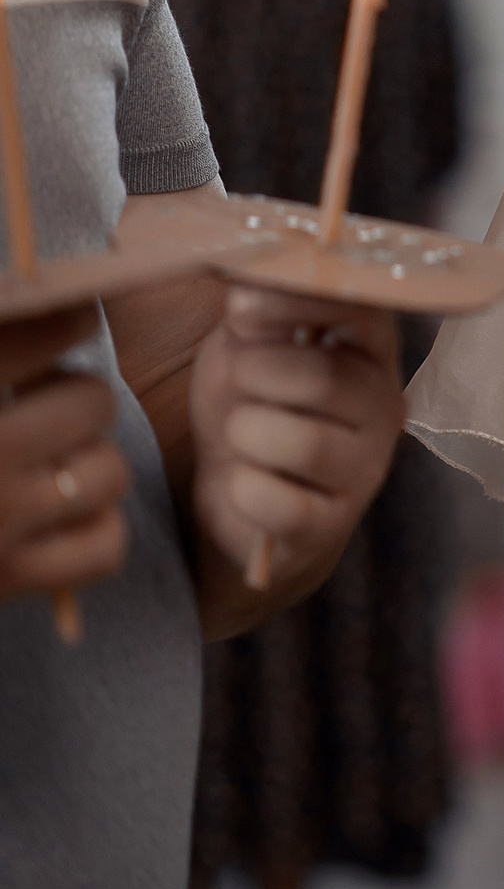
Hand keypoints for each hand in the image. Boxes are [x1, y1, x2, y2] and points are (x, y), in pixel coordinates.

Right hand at [0, 305, 132, 609]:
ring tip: (42, 465)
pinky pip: (105, 543)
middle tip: (38, 406)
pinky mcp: (11, 579)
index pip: (44, 332)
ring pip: (108, 471)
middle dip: (74, 399)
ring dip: (87, 464)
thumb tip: (55, 308)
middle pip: (92, 401)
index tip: (70, 320)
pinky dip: (92, 528)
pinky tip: (53, 518)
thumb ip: (3, 344)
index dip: (69, 320)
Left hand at [189, 288, 402, 595]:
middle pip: (326, 379)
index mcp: (370, 354)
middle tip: (239, 383)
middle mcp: (384, 408)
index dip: (300, 302)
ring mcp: (365, 470)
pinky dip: (242, 491)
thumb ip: (255, 316)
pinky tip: (244, 485)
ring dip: (246, 434)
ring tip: (241, 436)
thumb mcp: (244, 349)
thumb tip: (250, 288)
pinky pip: (280, 504)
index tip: (241, 306)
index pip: (364, 311)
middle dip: (257, 376)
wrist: (239, 498)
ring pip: (303, 444)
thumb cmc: (250, 408)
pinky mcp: (332, 525)